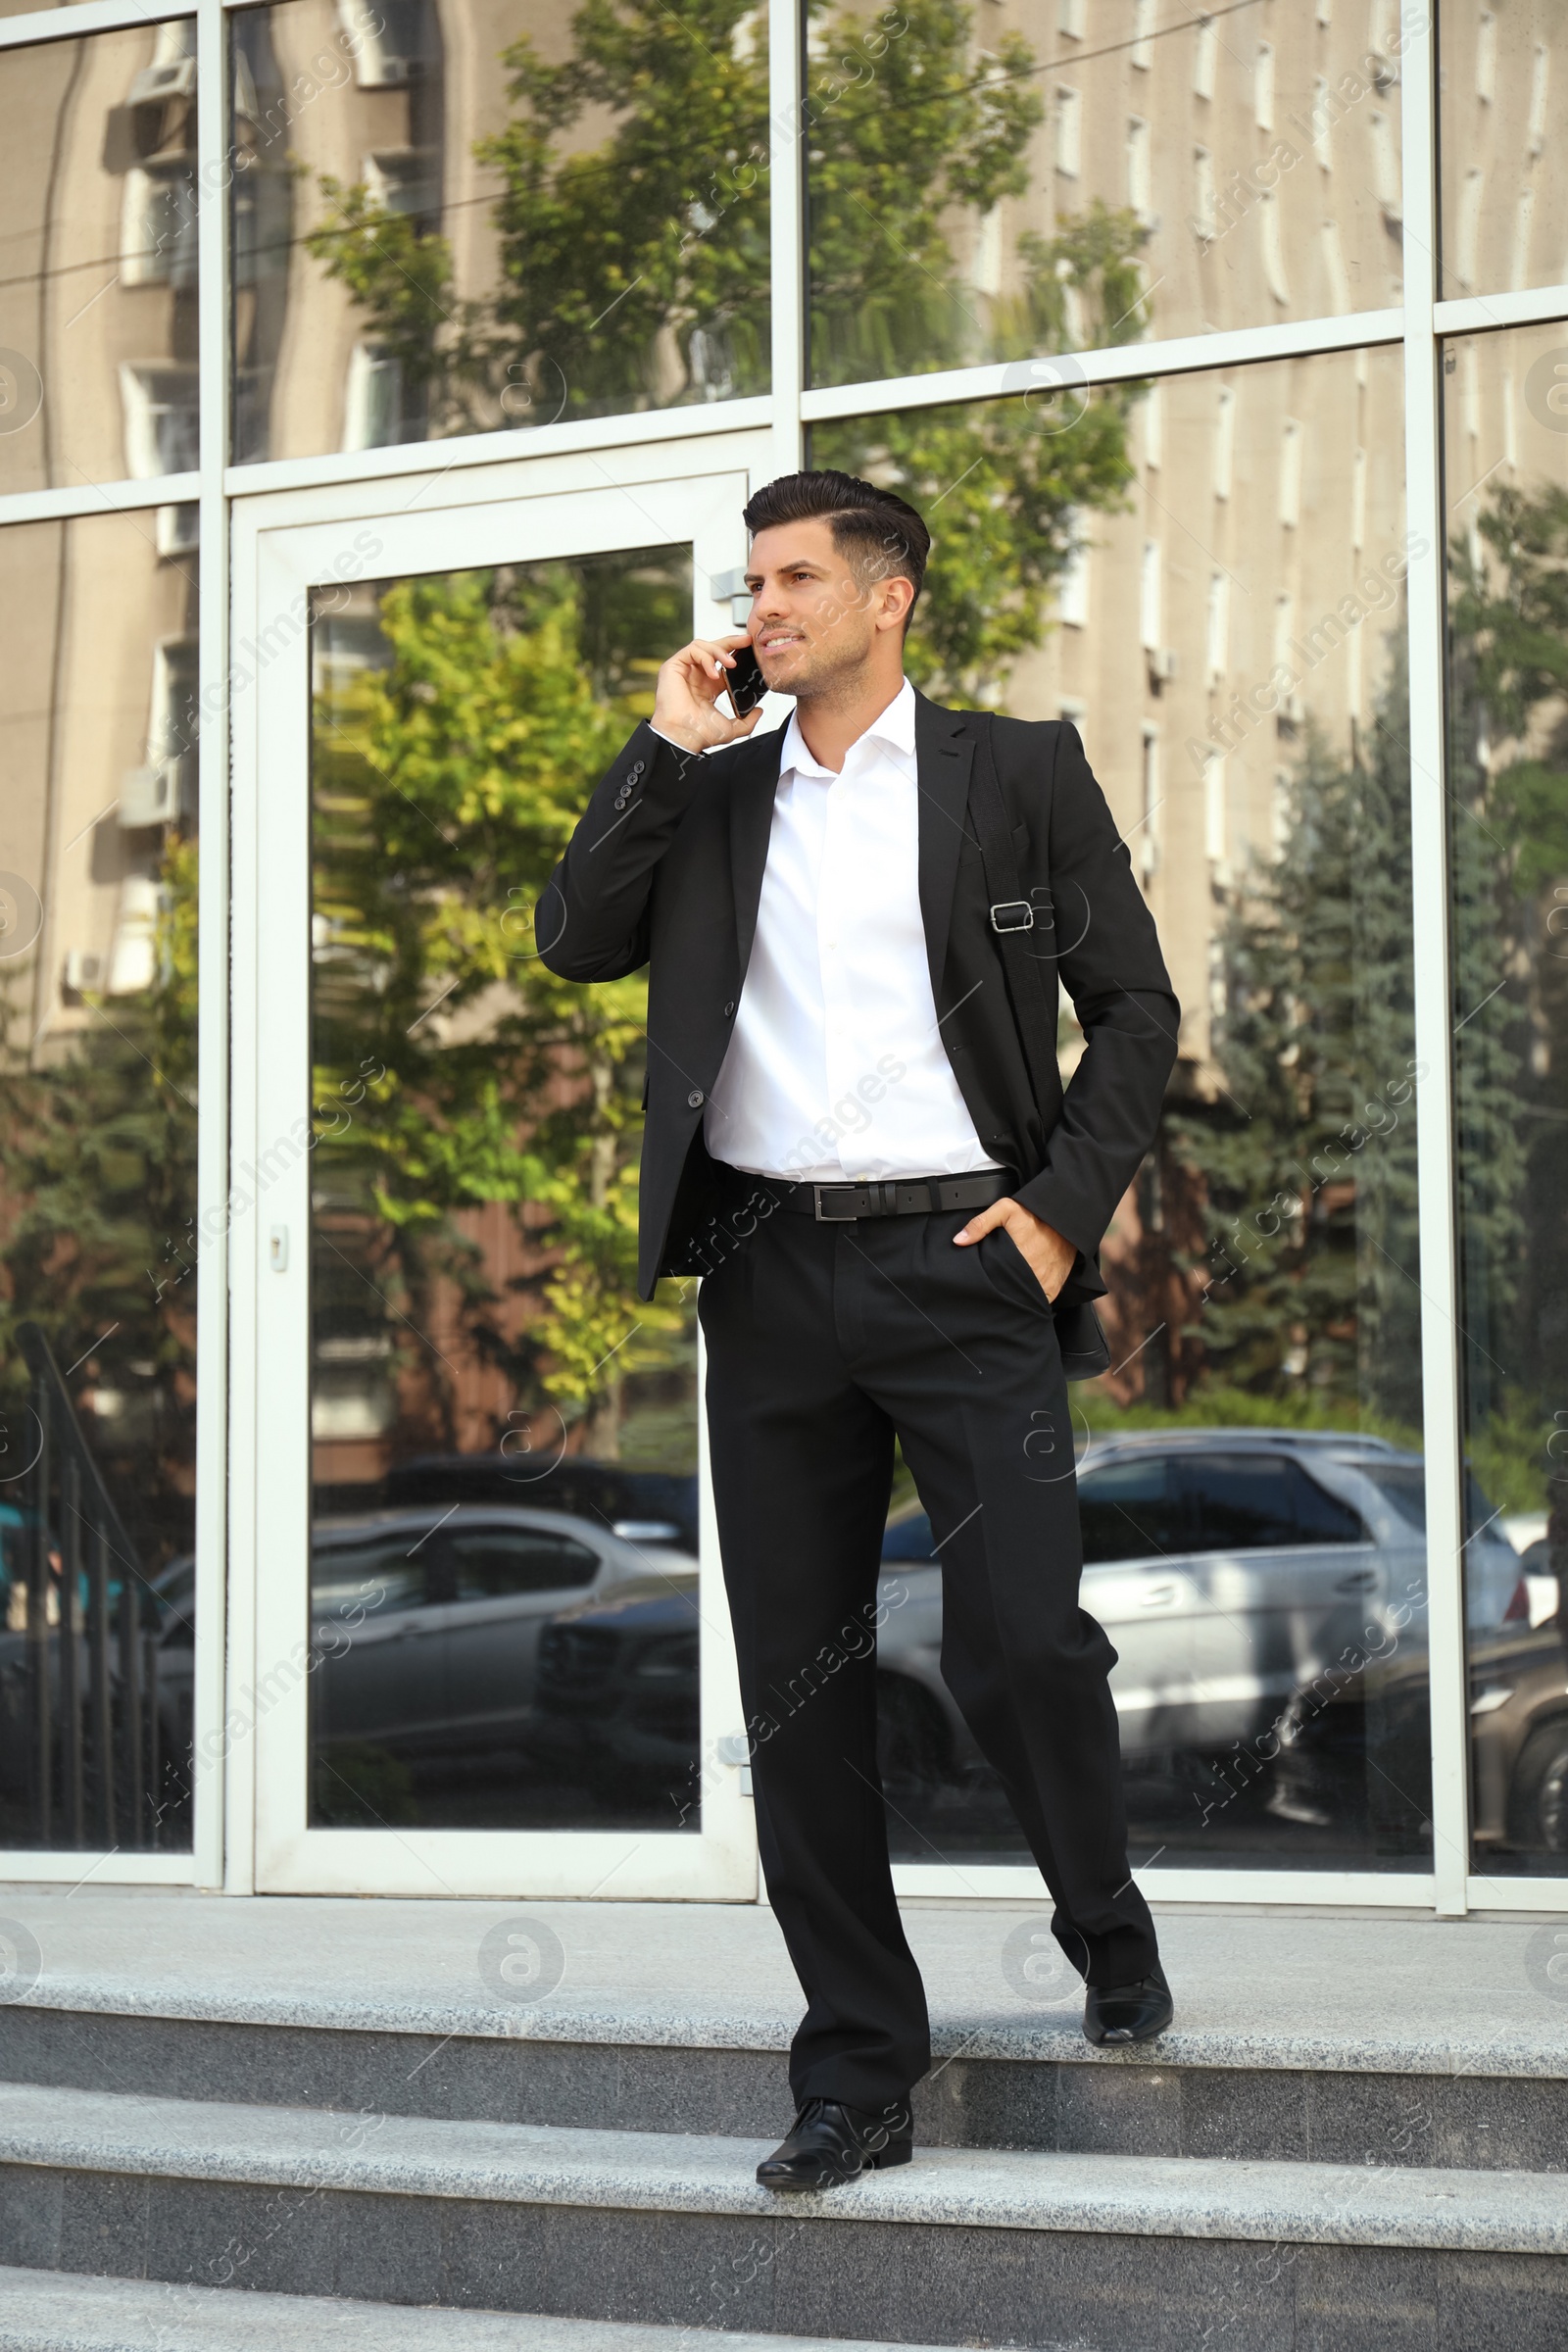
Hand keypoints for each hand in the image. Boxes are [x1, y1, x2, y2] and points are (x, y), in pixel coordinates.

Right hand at [651, 631, 764, 754]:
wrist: (683, 737)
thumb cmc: (699, 734)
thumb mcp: (731, 728)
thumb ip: (747, 722)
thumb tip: (759, 712)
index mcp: (709, 687)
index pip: (723, 662)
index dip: (736, 652)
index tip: (751, 649)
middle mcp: (696, 675)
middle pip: (714, 648)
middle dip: (732, 642)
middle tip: (746, 642)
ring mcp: (685, 670)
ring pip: (704, 646)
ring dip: (720, 651)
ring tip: (731, 664)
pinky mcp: (674, 666)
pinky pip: (692, 650)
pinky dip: (706, 657)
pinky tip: (713, 673)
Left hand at [953, 1198, 1075, 1300]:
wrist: (1067, 1220)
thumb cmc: (1036, 1215)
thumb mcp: (1006, 1210)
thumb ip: (981, 1224)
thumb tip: (959, 1240)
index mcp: (1017, 1259)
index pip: (994, 1282)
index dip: (987, 1284)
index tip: (982, 1282)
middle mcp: (1032, 1276)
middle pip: (1008, 1293)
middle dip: (1000, 1291)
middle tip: (994, 1285)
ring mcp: (1044, 1285)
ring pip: (1023, 1300)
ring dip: (1016, 1297)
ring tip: (1007, 1289)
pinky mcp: (1053, 1288)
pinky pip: (1039, 1301)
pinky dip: (1031, 1299)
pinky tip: (1023, 1292)